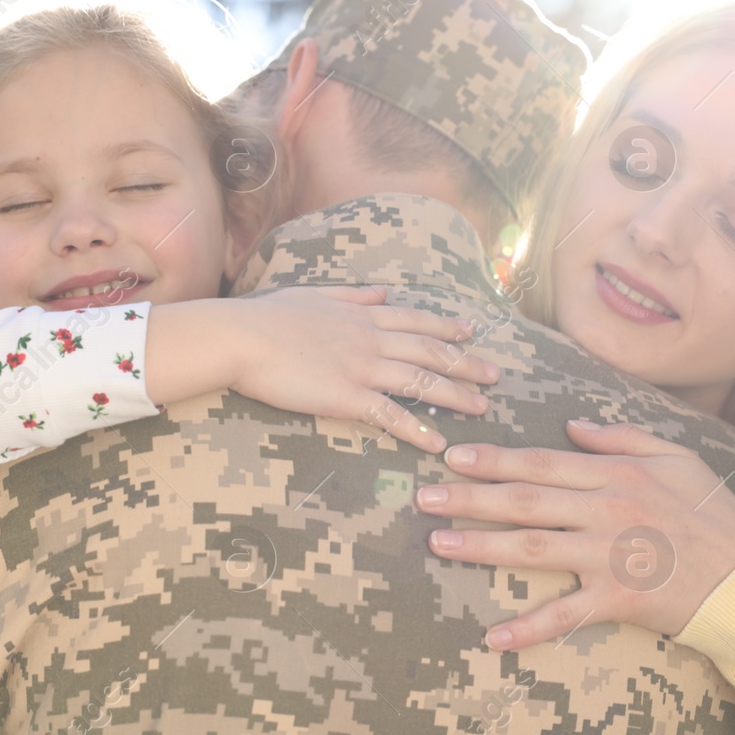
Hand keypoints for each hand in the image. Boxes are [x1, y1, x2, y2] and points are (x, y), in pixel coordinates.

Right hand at [229, 285, 500, 452]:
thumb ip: (354, 296)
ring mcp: (362, 368)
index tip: (471, 333)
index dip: (446, 329)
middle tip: (495, 376)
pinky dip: (418, 429)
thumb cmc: (266, 317)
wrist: (240, 337)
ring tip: (482, 409)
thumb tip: (381, 292)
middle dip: (466, 364)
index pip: (416, 321)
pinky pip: (391, 415)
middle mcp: (371, 340)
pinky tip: (438, 442)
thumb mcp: (315, 295)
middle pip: (430, 352)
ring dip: (456, 396)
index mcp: (363, 316)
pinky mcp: (346, 397)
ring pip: (421, 381)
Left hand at [415, 420, 734, 647]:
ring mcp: (609, 555)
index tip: (451, 456)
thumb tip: (572, 424)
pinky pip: (565, 615)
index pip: (540, 462)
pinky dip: (528, 629)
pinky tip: (492, 636)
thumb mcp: (676, 456)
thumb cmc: (713, 513)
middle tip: (423, 497)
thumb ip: (621, 437)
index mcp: (615, 473)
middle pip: (524, 500)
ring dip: (479, 546)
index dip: (492, 458)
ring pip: (532, 548)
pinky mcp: (618, 599)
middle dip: (468, 497)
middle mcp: (605, 509)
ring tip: (437, 543)